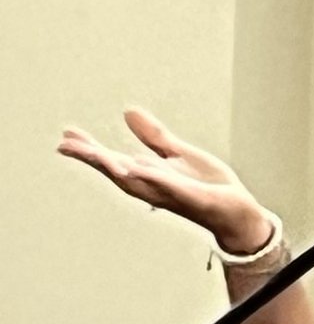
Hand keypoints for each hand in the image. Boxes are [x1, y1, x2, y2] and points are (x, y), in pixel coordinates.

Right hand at [56, 106, 272, 251]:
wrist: (238, 211)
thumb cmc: (208, 186)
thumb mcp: (179, 154)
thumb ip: (154, 137)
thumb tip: (128, 111)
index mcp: (150, 175)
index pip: (114, 161)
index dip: (89, 150)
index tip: (66, 136)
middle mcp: (156, 187)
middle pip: (117, 173)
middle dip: (93, 159)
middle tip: (66, 145)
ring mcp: (174, 194)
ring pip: (140, 182)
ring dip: (116, 168)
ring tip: (95, 153)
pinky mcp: (195, 197)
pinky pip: (172, 187)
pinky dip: (155, 177)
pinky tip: (138, 166)